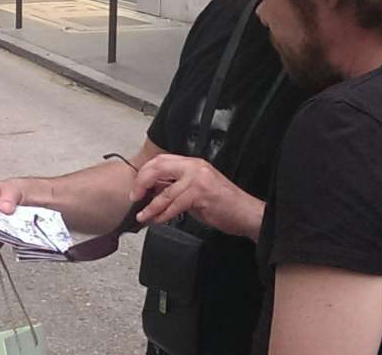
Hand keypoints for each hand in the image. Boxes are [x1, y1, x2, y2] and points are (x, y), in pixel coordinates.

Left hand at [129, 155, 264, 240]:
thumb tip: (151, 190)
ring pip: (165, 192)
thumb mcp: (195, 190)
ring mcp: (198, 179)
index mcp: (192, 163)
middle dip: (142, 183)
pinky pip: (174, 204)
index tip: (136, 187)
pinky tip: (157, 220)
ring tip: (142, 216)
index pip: (160, 160)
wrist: (246, 213)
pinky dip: (163, 214)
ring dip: (150, 207)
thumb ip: (175, 186)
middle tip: (135, 197)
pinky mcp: (201, 193)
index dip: (144, 172)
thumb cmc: (222, 204)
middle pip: (158, 168)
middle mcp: (194, 166)